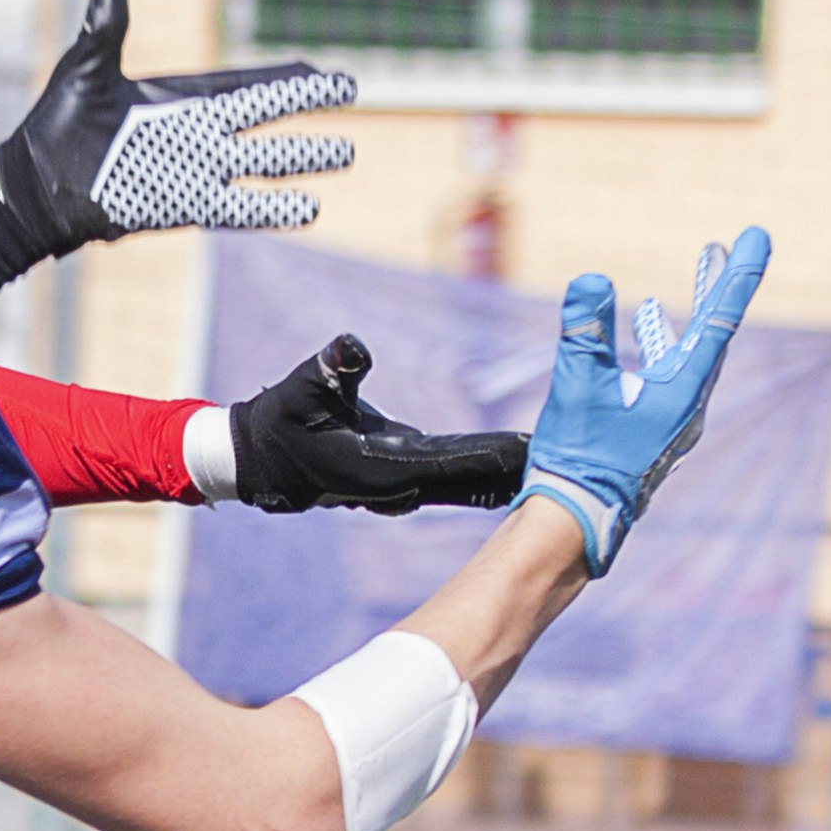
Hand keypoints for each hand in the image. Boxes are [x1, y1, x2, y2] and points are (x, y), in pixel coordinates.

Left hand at [0, 0, 354, 256]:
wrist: (36, 185)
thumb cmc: (56, 122)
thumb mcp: (87, 63)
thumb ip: (108, 19)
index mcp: (178, 99)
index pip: (244, 84)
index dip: (282, 78)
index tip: (318, 72)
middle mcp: (193, 134)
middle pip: (264, 117)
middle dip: (306, 107)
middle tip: (350, 92)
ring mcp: (191, 171)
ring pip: (261, 163)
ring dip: (302, 158)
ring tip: (346, 154)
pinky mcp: (180, 206)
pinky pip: (236, 207)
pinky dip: (271, 209)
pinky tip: (309, 209)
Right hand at [209, 334, 524, 513]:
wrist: (263, 459)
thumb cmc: (279, 421)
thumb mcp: (302, 387)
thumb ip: (332, 367)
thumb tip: (351, 345)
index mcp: (379, 468)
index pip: (447, 460)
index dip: (489, 454)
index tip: (529, 448)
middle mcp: (398, 485)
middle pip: (469, 479)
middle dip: (514, 470)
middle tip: (568, 461)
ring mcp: (402, 484)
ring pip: (464, 483)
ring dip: (504, 474)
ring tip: (555, 464)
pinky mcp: (403, 475)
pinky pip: (454, 477)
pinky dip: (484, 473)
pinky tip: (514, 469)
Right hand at [516, 229, 771, 573]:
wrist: (572, 527)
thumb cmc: (581, 459)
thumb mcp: (580, 386)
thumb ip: (585, 331)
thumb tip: (593, 280)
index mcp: (684, 391)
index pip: (720, 318)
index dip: (738, 273)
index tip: (757, 235)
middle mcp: (687, 407)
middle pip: (710, 335)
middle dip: (713, 289)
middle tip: (722, 249)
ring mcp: (670, 425)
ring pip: (683, 361)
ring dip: (677, 325)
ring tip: (659, 303)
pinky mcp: (649, 439)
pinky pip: (663, 384)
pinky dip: (654, 356)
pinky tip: (631, 356)